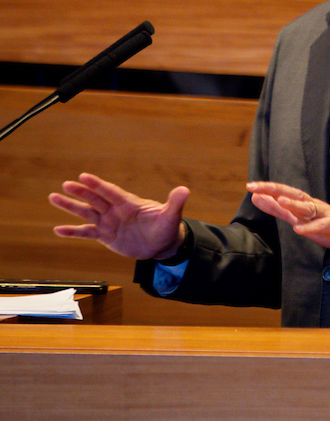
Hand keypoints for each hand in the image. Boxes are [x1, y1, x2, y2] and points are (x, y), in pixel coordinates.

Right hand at [49, 171, 189, 259]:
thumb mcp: (171, 216)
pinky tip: (58, 229)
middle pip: (95, 200)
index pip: (111, 192)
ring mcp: (109, 222)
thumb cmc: (166, 227)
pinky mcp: (105, 236)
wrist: (161, 244)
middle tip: (66, 185)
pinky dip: (73, 232)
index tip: (84, 176)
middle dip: (81, 193)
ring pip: (86, 213)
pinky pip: (86, 233)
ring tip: (54, 197)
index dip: (98, 185)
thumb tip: (184, 190)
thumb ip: (174, 203)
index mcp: (129, 203)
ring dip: (71, 206)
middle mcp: (115, 210)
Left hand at [248, 181, 329, 264]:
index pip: (285, 193)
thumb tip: (261, 200)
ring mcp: (327, 215)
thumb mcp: (302, 221)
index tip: (251, 186)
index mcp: (307, 205)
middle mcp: (316, 206)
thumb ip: (282, 211)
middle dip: (275, 190)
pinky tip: (299, 230)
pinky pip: (323, 226)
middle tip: (256, 187)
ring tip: (280, 201)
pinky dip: (311, 227)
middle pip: (294, 194)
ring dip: (294, 204)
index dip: (268, 189)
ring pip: (309, 207)